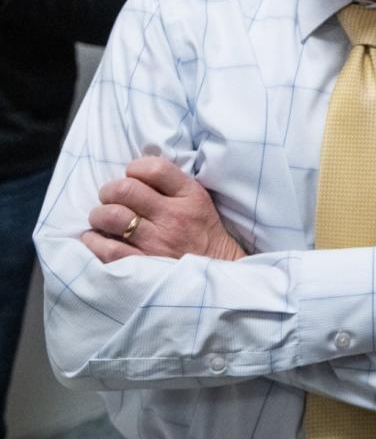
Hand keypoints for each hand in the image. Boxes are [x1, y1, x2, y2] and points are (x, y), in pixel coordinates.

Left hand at [81, 156, 244, 262]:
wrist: (218, 270)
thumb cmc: (203, 232)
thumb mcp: (199, 200)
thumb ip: (172, 185)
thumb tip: (134, 173)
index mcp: (190, 195)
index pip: (155, 168)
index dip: (135, 168)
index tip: (133, 177)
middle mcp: (174, 216)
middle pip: (126, 189)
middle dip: (110, 191)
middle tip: (110, 199)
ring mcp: (158, 242)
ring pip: (112, 216)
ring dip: (99, 215)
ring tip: (102, 219)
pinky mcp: (145, 265)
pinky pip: (108, 249)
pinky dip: (94, 242)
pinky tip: (96, 239)